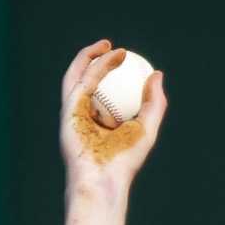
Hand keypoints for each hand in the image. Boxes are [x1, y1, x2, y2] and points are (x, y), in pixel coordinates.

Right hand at [57, 39, 168, 191]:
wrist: (103, 179)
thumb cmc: (125, 161)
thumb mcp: (146, 129)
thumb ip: (154, 104)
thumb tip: (157, 75)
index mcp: (99, 121)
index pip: (106, 92)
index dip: (115, 75)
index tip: (131, 63)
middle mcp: (84, 114)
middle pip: (88, 80)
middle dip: (98, 60)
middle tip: (119, 51)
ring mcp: (73, 110)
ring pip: (80, 74)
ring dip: (93, 56)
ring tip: (110, 45)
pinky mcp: (67, 108)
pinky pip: (82, 79)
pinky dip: (97, 65)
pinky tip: (111, 56)